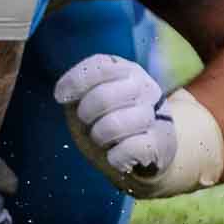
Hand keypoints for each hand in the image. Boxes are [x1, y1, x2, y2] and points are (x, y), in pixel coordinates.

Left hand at [54, 53, 173, 185]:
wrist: (145, 150)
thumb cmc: (107, 117)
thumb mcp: (89, 97)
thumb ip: (78, 89)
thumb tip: (63, 94)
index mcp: (125, 70)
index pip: (98, 67)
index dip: (74, 82)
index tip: (61, 98)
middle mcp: (144, 86)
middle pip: (103, 97)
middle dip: (85, 114)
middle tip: (86, 122)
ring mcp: (156, 114)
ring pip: (115, 125)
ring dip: (99, 136)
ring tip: (102, 139)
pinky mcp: (163, 141)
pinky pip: (132, 148)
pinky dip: (115, 157)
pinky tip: (115, 156)